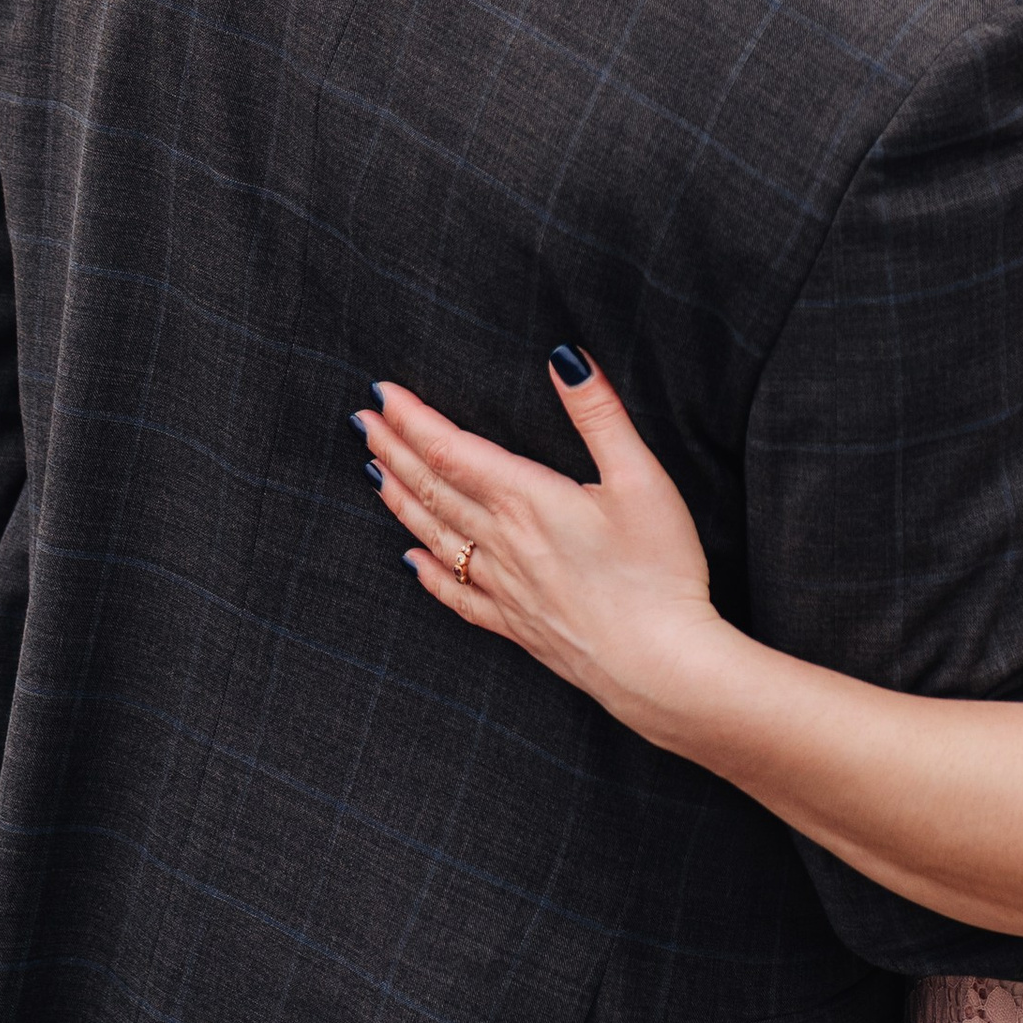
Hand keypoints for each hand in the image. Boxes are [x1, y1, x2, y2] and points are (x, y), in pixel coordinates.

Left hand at [356, 354, 732, 748]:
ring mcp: (505, 588)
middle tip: (364, 422)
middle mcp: (503, 542)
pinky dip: (428, 573)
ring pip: (436, 536)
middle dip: (395, 451)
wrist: (658, 665)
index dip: (414, 420)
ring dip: (401, 500)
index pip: (452, 450)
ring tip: (374, 473)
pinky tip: (412, 560)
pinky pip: (457, 595)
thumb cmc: (657, 569)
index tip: (383, 394)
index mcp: (527, 499)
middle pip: (433, 489)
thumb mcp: (641, 477)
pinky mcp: (516, 625)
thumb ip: (600, 414)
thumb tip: (564, 357)